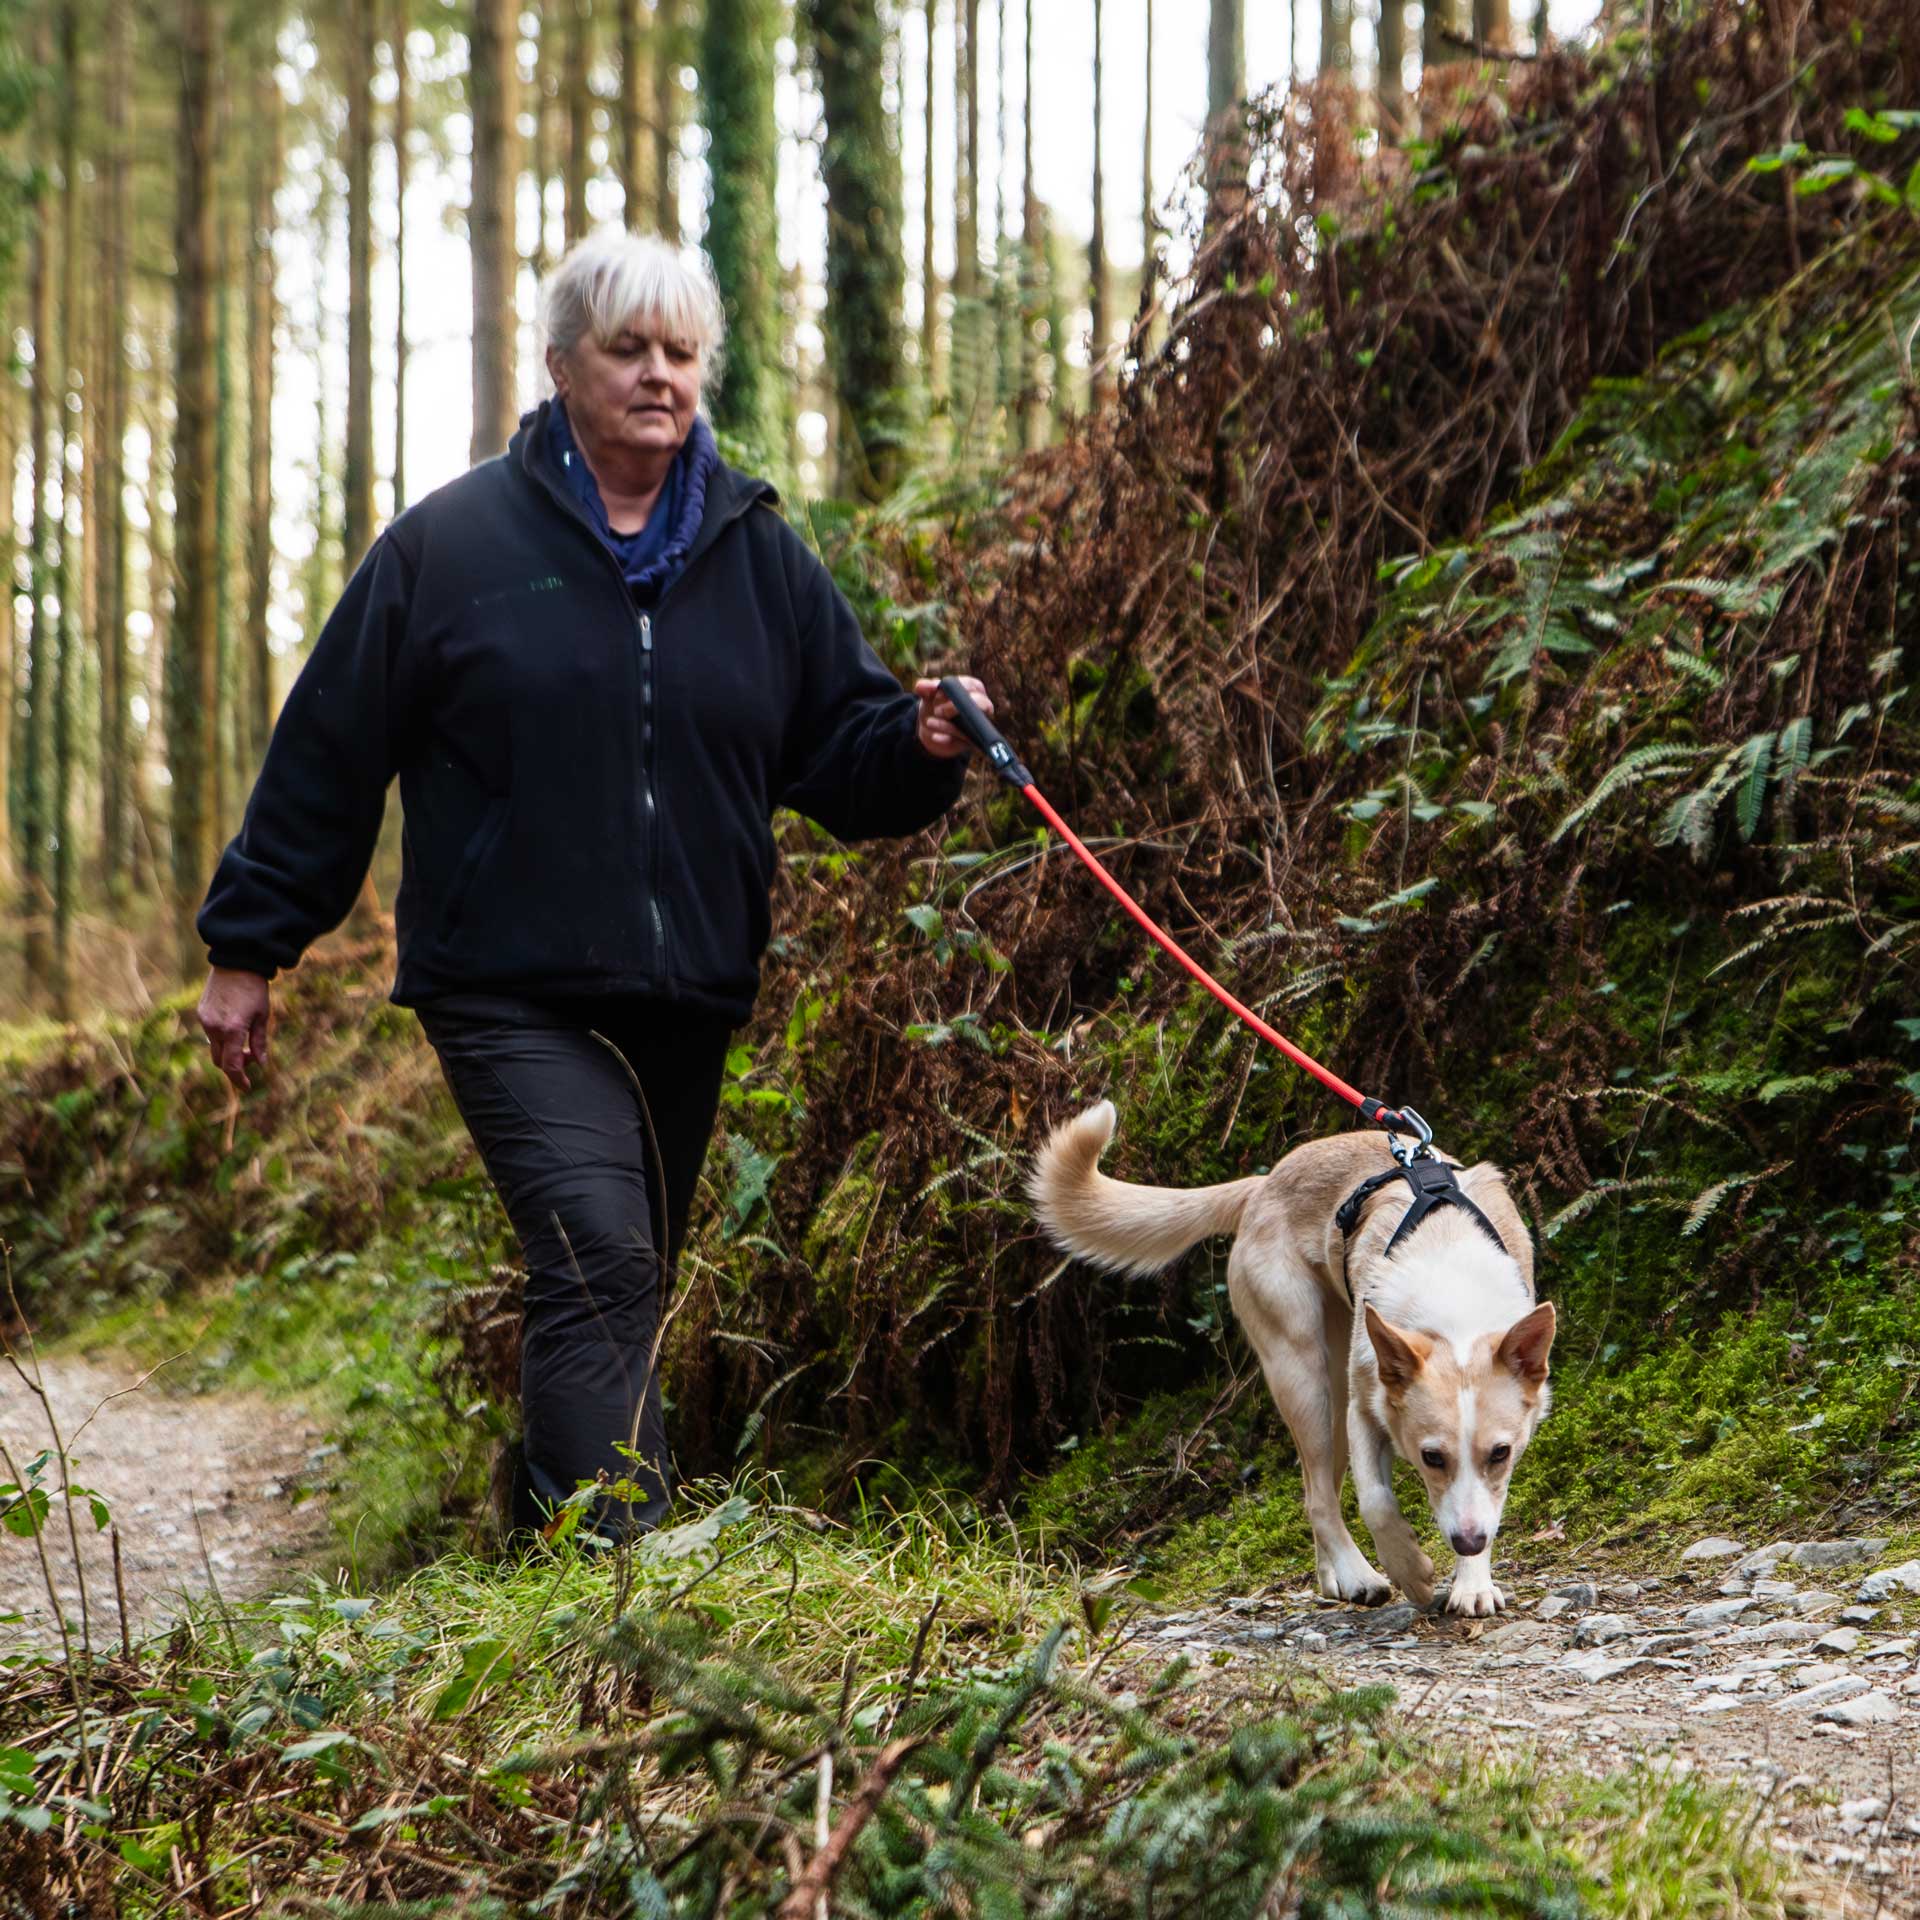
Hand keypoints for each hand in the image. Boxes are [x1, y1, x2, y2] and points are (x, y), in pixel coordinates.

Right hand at [197, 967, 272, 1091]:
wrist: (236, 962)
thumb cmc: (255, 989)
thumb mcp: (263, 1016)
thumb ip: (260, 1042)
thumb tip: (261, 1064)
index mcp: (233, 1030)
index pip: (232, 1065)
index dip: (239, 1080)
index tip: (247, 1087)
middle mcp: (215, 1028)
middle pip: (220, 1061)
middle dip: (234, 1066)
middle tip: (252, 1057)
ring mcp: (205, 1021)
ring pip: (214, 1047)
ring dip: (228, 1050)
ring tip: (245, 1037)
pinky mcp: (201, 1013)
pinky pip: (210, 1033)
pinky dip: (222, 1037)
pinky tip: (234, 1024)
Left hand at [914, 675, 992, 760]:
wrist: (930, 728)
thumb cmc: (935, 705)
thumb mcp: (928, 695)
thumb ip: (924, 688)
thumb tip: (921, 686)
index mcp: (973, 690)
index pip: (971, 685)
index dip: (954, 688)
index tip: (936, 694)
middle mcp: (980, 707)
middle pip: (979, 704)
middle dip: (956, 707)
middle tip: (937, 710)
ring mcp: (977, 726)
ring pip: (969, 726)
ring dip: (947, 726)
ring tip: (929, 722)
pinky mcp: (970, 742)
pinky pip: (961, 742)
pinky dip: (946, 739)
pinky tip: (935, 737)